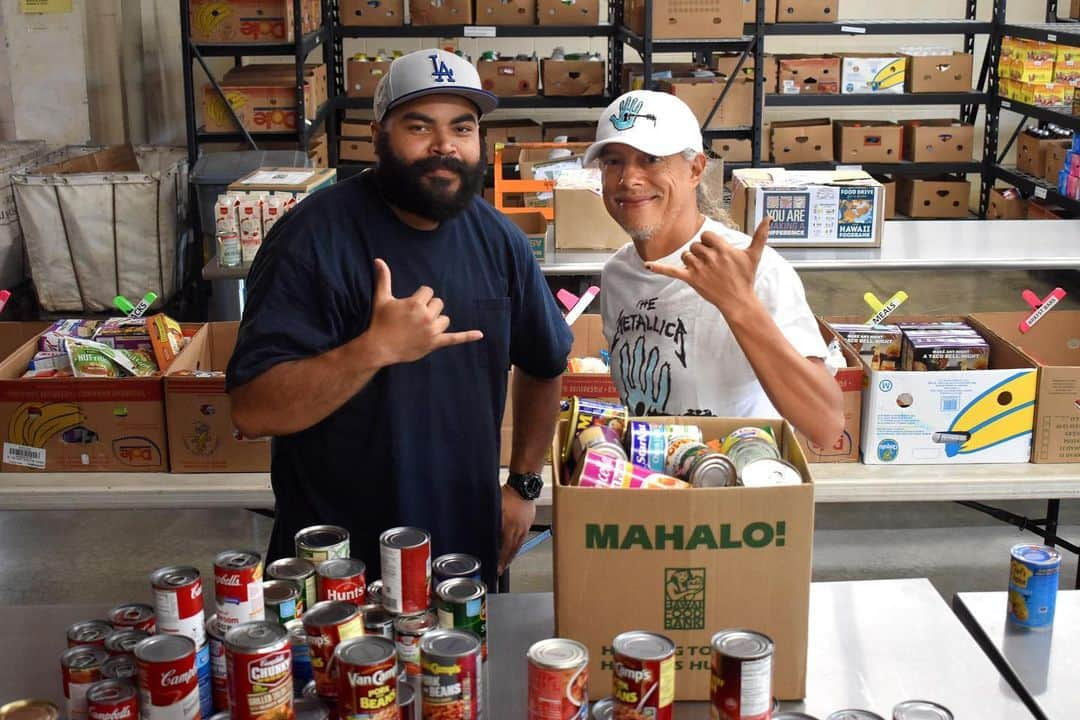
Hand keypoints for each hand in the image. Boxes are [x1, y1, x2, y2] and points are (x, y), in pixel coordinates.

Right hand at [367, 258, 482, 365]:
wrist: (379, 348)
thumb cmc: (380, 322)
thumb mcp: (382, 298)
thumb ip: (383, 278)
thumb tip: (378, 260)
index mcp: (416, 304)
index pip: (428, 292)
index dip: (420, 297)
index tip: (409, 306)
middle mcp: (426, 316)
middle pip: (439, 303)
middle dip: (429, 308)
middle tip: (414, 317)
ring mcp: (432, 331)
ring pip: (445, 319)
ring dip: (437, 321)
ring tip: (421, 327)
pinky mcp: (434, 343)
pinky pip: (454, 338)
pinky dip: (467, 336)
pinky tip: (480, 334)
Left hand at [498, 483, 535, 575]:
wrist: (524, 485)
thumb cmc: (508, 493)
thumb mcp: (495, 507)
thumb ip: (490, 520)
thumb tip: (482, 529)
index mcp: (509, 526)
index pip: (505, 548)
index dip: (501, 560)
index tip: (498, 568)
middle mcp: (519, 529)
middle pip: (513, 549)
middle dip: (507, 560)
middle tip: (502, 568)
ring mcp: (525, 526)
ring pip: (519, 544)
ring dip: (513, 553)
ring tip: (508, 559)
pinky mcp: (529, 522)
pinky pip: (523, 537)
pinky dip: (518, 543)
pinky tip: (514, 544)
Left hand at [646, 217, 770, 316]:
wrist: (738, 301)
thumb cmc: (746, 278)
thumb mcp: (754, 255)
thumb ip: (760, 235)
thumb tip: (769, 218)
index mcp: (723, 248)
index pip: (706, 235)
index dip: (710, 242)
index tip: (717, 252)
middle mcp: (710, 257)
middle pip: (695, 245)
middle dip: (701, 252)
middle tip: (712, 265)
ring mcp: (699, 268)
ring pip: (686, 255)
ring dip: (691, 260)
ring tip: (703, 270)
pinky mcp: (691, 279)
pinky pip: (671, 271)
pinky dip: (658, 268)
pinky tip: (647, 265)